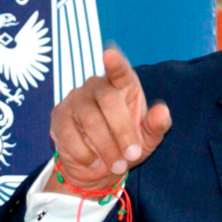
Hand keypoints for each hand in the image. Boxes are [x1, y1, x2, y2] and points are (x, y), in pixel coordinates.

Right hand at [46, 48, 171, 192]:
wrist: (99, 167)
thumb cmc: (128, 144)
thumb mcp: (148, 139)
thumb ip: (157, 125)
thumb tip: (162, 110)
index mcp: (123, 85)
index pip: (119, 70)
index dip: (115, 63)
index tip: (109, 54)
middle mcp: (97, 86)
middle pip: (108, 100)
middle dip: (123, 130)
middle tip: (133, 155)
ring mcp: (76, 100)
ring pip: (90, 119)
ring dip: (106, 146)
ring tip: (118, 166)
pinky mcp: (59, 117)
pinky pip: (70, 134)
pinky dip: (85, 153)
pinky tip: (94, 162)